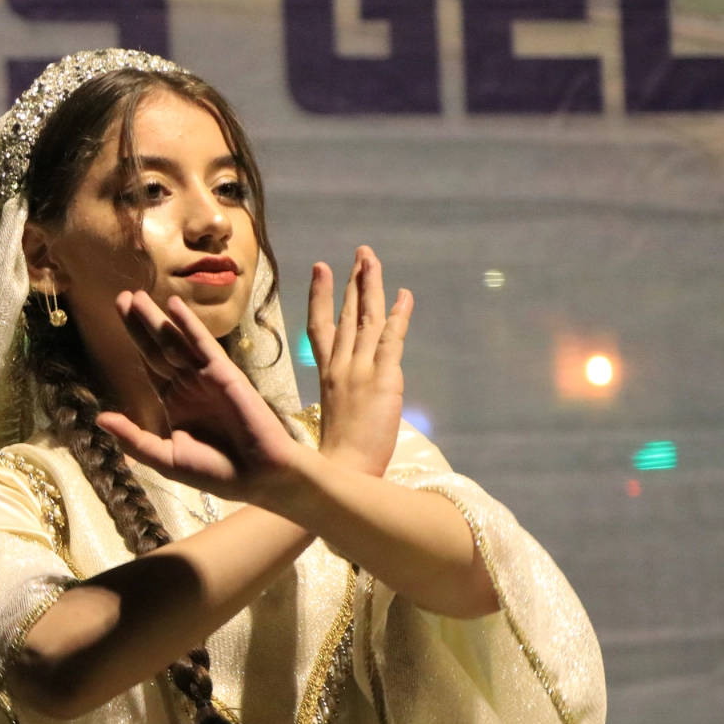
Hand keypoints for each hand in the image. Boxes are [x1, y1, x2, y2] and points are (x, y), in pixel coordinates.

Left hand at [96, 290, 303, 502]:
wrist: (258, 476)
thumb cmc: (216, 471)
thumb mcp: (165, 459)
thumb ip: (134, 438)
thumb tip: (100, 418)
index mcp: (175, 402)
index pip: (149, 365)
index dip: (135, 341)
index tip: (118, 317)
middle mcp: (188, 385)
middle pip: (158, 347)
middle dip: (140, 323)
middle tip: (122, 296)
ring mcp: (206, 377)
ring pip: (176, 342)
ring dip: (157, 319)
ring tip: (137, 296)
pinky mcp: (225, 373)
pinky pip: (202, 345)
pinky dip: (188, 325)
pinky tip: (173, 306)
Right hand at [306, 247, 411, 477]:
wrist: (342, 469)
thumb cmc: (337, 455)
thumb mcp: (334, 416)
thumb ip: (341, 394)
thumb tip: (352, 388)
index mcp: (327, 375)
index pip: (320, 327)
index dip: (321, 296)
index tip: (319, 269)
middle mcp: (341, 366)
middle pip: (347, 314)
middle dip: (353, 281)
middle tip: (361, 254)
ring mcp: (360, 370)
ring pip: (367, 319)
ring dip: (371, 287)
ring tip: (372, 260)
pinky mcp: (383, 379)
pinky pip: (391, 340)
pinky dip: (398, 316)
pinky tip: (404, 296)